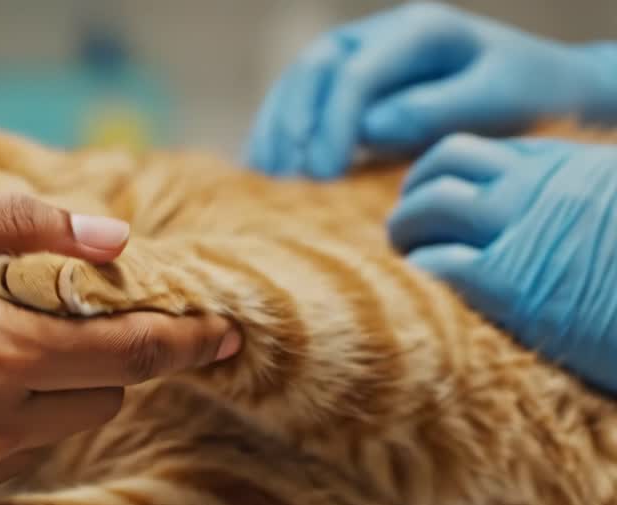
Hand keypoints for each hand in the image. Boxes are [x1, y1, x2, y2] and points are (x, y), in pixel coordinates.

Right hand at [246, 1, 616, 177]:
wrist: (536, 88)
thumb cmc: (524, 96)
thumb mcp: (497, 101)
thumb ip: (435, 110)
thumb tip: (369, 128)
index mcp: (420, 30)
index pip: (356, 73)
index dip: (333, 124)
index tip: (325, 176)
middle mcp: (379, 36)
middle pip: (314, 68)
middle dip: (296, 124)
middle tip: (294, 178)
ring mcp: (357, 57)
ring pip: (296, 83)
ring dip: (276, 130)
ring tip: (268, 178)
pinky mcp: (345, 87)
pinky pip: (297, 103)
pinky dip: (276, 135)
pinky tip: (265, 170)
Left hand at [388, 135, 616, 392]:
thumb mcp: (609, 206)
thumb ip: (575, 200)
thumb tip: (551, 225)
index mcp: (567, 165)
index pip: (480, 151)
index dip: (447, 174)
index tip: (439, 197)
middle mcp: (535, 186)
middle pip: (441, 167)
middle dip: (415, 193)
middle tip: (409, 225)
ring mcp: (517, 229)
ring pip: (427, 207)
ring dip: (406, 230)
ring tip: (406, 253)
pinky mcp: (504, 282)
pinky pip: (435, 263)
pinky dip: (421, 271)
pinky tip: (423, 287)